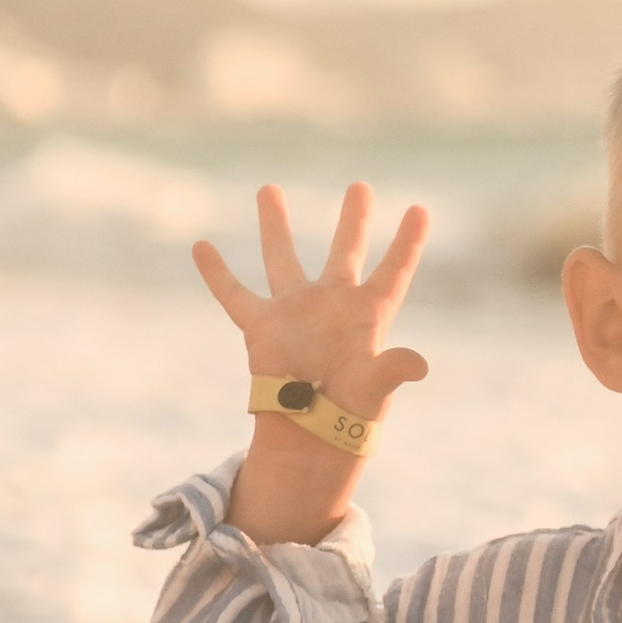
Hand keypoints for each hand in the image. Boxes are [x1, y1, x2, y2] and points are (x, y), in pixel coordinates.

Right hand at [195, 181, 429, 538]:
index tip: (421, 209)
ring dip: (275, 225)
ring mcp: (295, 312)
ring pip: (283, 259)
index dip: (407, 242)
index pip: (393, 270)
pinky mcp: (261, 328)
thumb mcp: (375, 389)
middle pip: (345, 251)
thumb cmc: (349, 415)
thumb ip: (393, 370)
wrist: (310, 436)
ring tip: (268, 189)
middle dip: (353, 220)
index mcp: (368, 316)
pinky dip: (216, 273)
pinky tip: (201, 246)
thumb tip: (419, 365)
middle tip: (360, 186)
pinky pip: (233, 294)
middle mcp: (333, 305)